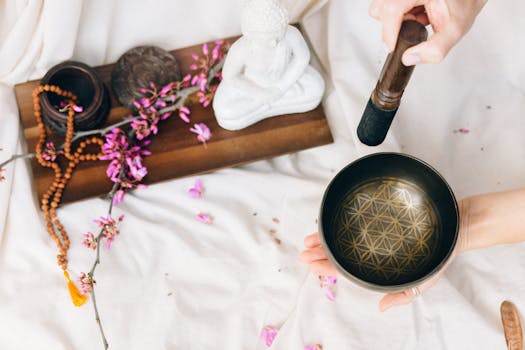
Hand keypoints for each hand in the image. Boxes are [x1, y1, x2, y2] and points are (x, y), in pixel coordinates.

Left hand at [299, 201, 468, 310]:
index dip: (326, 267)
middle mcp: (371, 248)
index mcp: (376, 265)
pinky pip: (353, 219)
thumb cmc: (436, 257)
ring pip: (342, 237)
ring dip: (323, 239)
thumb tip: (381, 308)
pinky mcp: (377, 215)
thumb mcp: (422, 282)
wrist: (453, 228)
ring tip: (308, 240)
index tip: (310, 265)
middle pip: (339, 252)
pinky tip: (324, 223)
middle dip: (319, 254)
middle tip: (302, 254)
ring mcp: (373, 231)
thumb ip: (402, 295)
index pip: (346, 268)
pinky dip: (337, 222)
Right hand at [369, 0, 487, 64]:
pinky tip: (416, 15)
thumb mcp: (455, 30)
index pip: (392, 8)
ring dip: (396, 20)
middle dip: (392, 25)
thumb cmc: (464, 4)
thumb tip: (409, 59)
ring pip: (380, 8)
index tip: (392, 48)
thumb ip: (436, 48)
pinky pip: (387, 7)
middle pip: (380, 8)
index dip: (388, 32)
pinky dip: (399, 16)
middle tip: (414, 27)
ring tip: (416, 20)